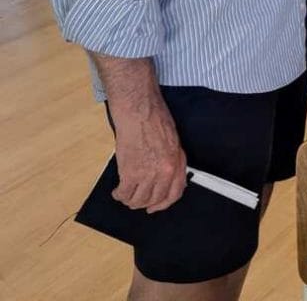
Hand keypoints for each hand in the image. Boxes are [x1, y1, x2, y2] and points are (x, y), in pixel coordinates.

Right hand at [90, 53, 186, 213]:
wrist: (139, 111)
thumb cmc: (155, 119)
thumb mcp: (172, 141)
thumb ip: (171, 161)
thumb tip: (167, 177)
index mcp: (177, 163)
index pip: (175, 193)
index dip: (163, 203)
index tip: (155, 206)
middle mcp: (165, 172)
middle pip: (154, 199)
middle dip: (144, 203)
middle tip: (136, 199)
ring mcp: (148, 175)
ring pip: (138, 200)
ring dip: (130, 200)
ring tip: (125, 193)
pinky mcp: (130, 174)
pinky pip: (124, 194)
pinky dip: (119, 195)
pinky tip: (117, 190)